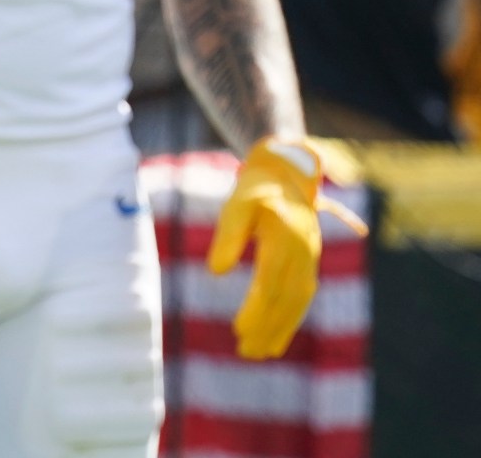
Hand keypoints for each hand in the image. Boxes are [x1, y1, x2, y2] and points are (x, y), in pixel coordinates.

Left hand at [207, 139, 365, 359]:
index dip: (257, 309)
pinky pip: (303, 296)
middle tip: (246, 352)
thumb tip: (216, 272)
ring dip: (281, 329)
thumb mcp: (236, 205)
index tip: (239, 330)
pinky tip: (277, 337)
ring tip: (260, 353)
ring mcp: (311, 259)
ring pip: (298, 301)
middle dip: (268, 327)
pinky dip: (291, 318)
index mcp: (286, 237)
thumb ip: (227, 236)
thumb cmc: (254, 190)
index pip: (270, 282)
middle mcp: (304, 252)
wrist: (286, 175)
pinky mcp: (310, 264)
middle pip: (286, 298)